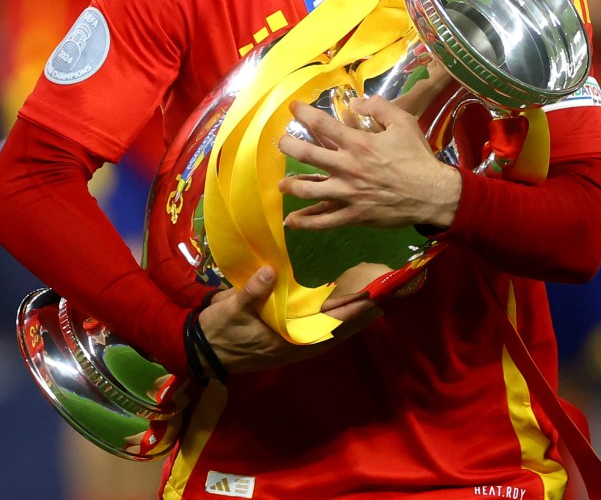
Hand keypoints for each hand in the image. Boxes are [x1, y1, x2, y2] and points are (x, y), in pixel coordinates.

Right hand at [198, 266, 379, 374]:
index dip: (348, 317)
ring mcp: (288, 346)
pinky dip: (328, 325)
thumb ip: (252, 292)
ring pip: (324, 336)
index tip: (368, 303)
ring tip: (366, 308)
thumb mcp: (230, 308)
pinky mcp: (282, 342)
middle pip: (331, 334)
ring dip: (345, 324)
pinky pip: (312, 334)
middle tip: (380, 303)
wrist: (199, 350)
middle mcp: (291, 347)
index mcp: (283, 341)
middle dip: (355, 321)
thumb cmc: (217, 329)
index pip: (324, 328)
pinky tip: (336, 314)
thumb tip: (270, 271)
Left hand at [277, 95, 461, 230]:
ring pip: (308, 190)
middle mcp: (347, 167)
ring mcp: (347, 194)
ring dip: (291, 185)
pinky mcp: (353, 215)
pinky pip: (323, 221)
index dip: (303, 113)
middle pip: (306, 155)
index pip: (321, 124)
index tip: (293, 107)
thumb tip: (355, 102)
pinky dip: (305, 222)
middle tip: (282, 142)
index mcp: (357, 143)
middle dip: (288, 146)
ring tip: (282, 183)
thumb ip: (378, 107)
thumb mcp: (403, 122)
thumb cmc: (417, 156)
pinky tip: (290, 221)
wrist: (432, 194)